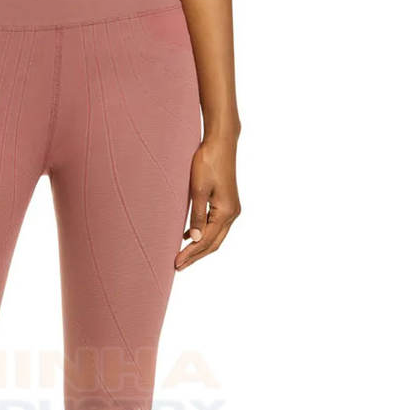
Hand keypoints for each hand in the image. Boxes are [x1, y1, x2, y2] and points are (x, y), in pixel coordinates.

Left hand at [175, 135, 240, 270]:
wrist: (221, 143)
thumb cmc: (207, 162)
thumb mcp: (197, 189)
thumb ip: (196, 215)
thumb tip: (195, 239)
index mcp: (226, 212)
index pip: (206, 241)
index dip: (191, 254)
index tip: (176, 263)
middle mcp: (232, 213)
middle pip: (213, 243)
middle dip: (195, 256)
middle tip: (178, 266)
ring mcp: (232, 209)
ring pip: (215, 236)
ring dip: (199, 247)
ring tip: (182, 256)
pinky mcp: (227, 203)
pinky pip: (215, 226)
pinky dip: (203, 234)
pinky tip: (188, 237)